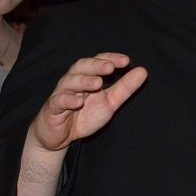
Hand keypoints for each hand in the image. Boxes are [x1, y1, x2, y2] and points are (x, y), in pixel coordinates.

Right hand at [30, 52, 147, 152]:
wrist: (60, 136)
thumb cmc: (83, 114)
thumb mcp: (109, 102)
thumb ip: (125, 88)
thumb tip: (143, 71)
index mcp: (88, 76)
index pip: (98, 61)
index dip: (110, 58)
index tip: (126, 60)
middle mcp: (74, 81)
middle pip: (82, 67)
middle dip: (96, 65)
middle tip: (110, 67)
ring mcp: (62, 93)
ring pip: (70, 82)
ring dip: (84, 81)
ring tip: (98, 83)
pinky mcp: (53, 108)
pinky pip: (59, 101)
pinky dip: (68, 100)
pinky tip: (78, 102)